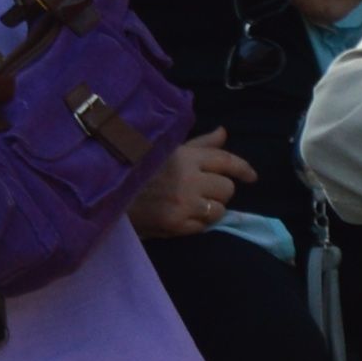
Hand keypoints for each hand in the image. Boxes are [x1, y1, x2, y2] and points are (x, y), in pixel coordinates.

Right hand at [128, 131, 245, 238]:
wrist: (109, 194)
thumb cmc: (139, 169)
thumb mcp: (168, 150)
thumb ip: (200, 144)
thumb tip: (224, 133)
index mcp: (187, 157)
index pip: (226, 161)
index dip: (243, 169)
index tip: (252, 177)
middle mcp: (189, 179)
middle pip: (227, 189)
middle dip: (221, 191)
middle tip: (206, 191)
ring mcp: (184, 204)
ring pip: (219, 210)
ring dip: (211, 209)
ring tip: (194, 205)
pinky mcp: (176, 225)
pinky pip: (203, 227)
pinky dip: (198, 223)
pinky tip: (184, 216)